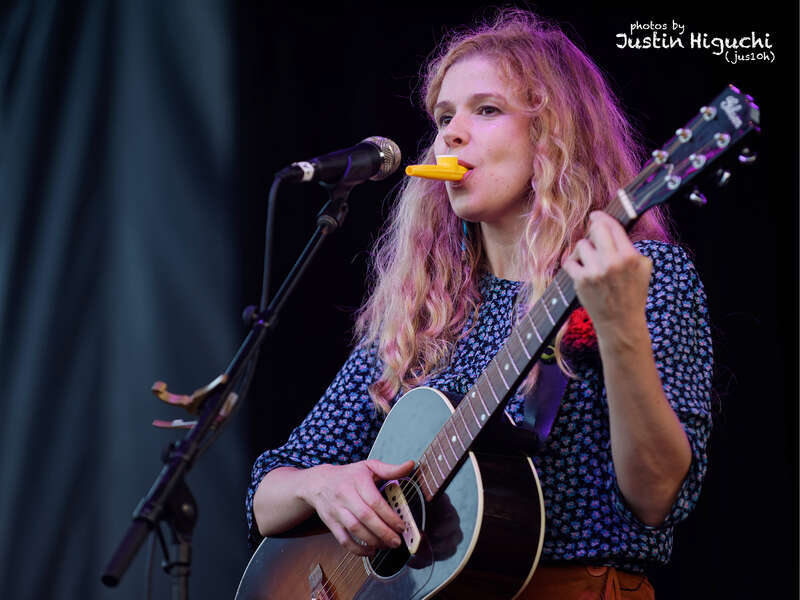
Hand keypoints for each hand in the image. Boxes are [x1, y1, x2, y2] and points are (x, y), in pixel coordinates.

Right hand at [300, 459, 414, 555]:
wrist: (319, 482)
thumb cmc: (348, 475)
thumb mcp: (368, 466)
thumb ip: (390, 469)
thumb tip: (410, 465)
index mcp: (358, 480)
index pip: (375, 501)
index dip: (389, 516)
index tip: (401, 526)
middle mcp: (345, 495)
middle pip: (366, 517)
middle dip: (384, 532)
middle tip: (397, 541)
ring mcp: (336, 510)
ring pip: (355, 529)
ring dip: (372, 541)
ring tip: (386, 545)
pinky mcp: (330, 522)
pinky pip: (343, 539)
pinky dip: (357, 549)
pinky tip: (369, 551)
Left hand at [561, 211, 651, 336]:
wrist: (620, 322)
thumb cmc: (632, 293)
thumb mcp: (643, 268)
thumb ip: (631, 247)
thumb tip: (614, 227)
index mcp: (630, 257)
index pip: (613, 227)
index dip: (603, 217)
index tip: (596, 215)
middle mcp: (613, 262)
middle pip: (596, 230)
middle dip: (593, 228)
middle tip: (591, 229)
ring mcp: (595, 272)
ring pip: (581, 245)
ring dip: (584, 251)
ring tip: (592, 262)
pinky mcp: (581, 281)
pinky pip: (569, 261)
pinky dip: (572, 264)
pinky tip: (580, 269)